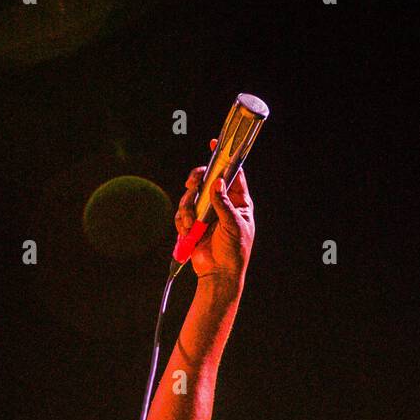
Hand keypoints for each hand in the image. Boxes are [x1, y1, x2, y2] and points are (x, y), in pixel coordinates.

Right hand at [174, 139, 254, 284]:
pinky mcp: (193, 224)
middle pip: (206, 179)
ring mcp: (206, 213)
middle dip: (197, 180)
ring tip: (190, 224)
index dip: (224, 157)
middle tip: (192, 183)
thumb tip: (216, 183)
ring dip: (187, 208)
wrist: (219, 275)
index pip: (232, 172)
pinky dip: (182, 222)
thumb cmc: (234, 252)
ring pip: (190, 196)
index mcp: (238, 200)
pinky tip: (188, 232)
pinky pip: (182, 214)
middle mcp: (221, 203)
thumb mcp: (233, 226)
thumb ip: (224, 204)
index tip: (215, 143)